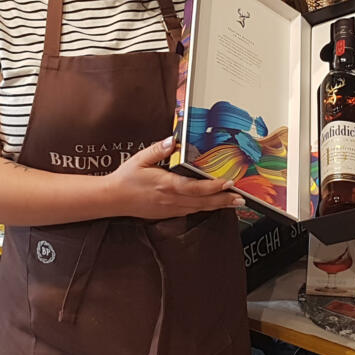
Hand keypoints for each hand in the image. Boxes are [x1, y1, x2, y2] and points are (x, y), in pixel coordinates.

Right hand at [105, 136, 244, 219]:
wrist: (113, 200)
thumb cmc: (126, 178)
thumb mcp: (140, 159)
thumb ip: (157, 149)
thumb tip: (171, 141)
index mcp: (166, 184)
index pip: (195, 187)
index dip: (214, 186)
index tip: (229, 182)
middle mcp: (171, 199)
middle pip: (203, 202)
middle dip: (224, 200)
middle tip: (241, 199)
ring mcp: (170, 209)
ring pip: (199, 208)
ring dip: (218, 206)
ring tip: (235, 203)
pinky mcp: (168, 214)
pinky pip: (191, 211)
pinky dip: (205, 208)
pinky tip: (215, 205)